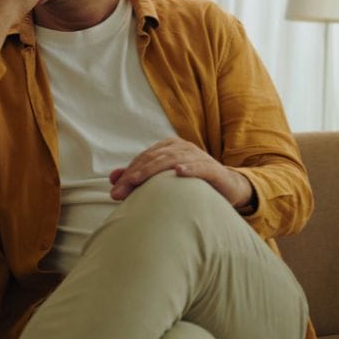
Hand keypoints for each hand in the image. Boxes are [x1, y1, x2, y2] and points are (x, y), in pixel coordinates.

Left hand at [108, 138, 254, 208]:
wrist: (226, 188)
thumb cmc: (191, 184)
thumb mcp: (164, 179)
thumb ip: (139, 177)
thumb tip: (112, 178)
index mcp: (170, 147)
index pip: (144, 158)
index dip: (128, 173)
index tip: (115, 190)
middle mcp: (183, 148)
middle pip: (154, 158)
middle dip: (135, 174)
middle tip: (120, 191)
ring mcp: (199, 157)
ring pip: (173, 160)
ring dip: (154, 170)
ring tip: (138, 180)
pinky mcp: (214, 169)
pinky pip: (201, 167)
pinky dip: (190, 168)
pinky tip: (179, 172)